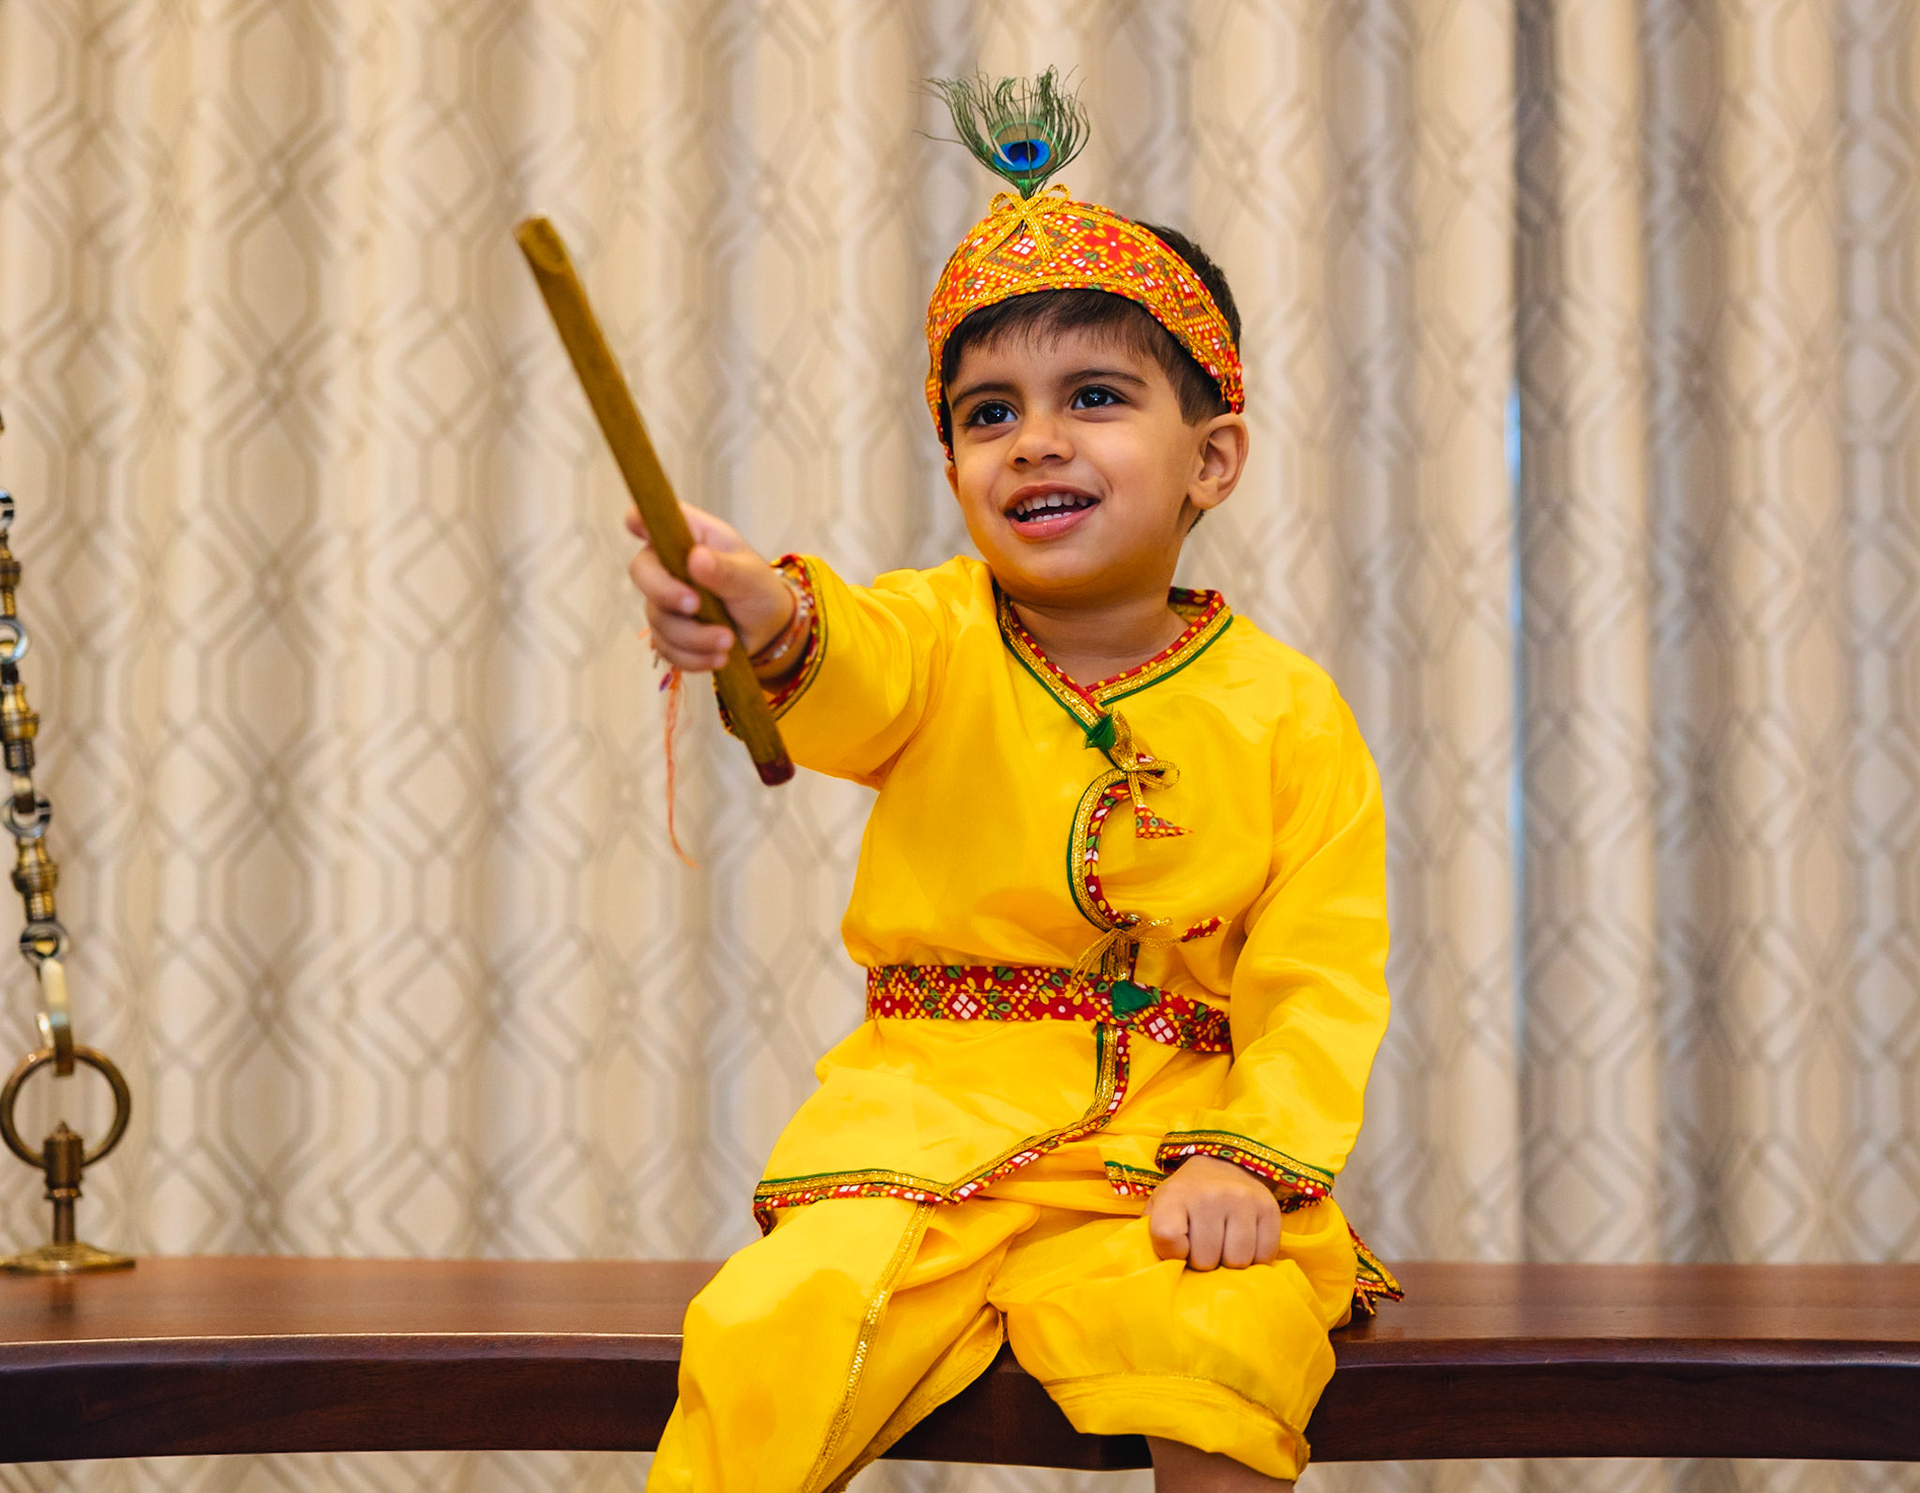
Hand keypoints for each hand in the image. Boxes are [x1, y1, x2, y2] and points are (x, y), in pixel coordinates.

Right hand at [626, 506, 794, 672]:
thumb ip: (725, 569)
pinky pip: (667, 648)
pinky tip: (719, 656)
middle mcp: (667, 565)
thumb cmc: (758, 589)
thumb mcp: (751, 576)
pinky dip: (694, 656)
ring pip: (658, 618)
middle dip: (666, 593)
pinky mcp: (667, 633)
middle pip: (641, 572)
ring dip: (694, 636)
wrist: (767, 630)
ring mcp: (663, 599)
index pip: (651, 519)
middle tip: (695, 606)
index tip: (636, 526)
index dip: (639, 521)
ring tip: (728, 641)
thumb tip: (696, 559)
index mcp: (688, 537)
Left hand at [1147, 1155, 1282, 1270]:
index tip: (1178, 1248)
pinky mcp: (1270, 1209)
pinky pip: (1263, 1257)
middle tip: (1203, 1247)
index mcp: (1176, 1194)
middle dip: (1203, 1262)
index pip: (1167, 1238)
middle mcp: (1211, 1195)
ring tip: (1223, 1245)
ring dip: (1229, 1262)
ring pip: (1237, 1262)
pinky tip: (1244, 1243)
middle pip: (1206, 1260)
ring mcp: (1243, 1200)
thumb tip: (1158, 1271)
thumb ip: (1152, 1235)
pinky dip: (1254, 1258)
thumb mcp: (1159, 1207)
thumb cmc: (1185, 1197)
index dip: (1172, 1254)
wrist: (1222, 1164)